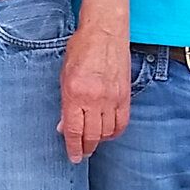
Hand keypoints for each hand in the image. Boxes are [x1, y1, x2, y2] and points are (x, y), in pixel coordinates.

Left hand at [58, 19, 131, 162]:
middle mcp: (94, 98)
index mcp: (75, 93)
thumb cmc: (81, 49)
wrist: (105, 32)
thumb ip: (65, 104)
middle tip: (82, 153)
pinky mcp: (125, 95)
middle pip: (91, 135)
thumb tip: (64, 127)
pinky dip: (115, 132)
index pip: (74, 130)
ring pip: (107, 132)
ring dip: (100, 141)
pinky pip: (122, 122)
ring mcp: (112, 98)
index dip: (73, 148)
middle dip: (86, 148)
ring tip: (93, 143)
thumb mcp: (64, 76)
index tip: (73, 157)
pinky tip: (108, 133)